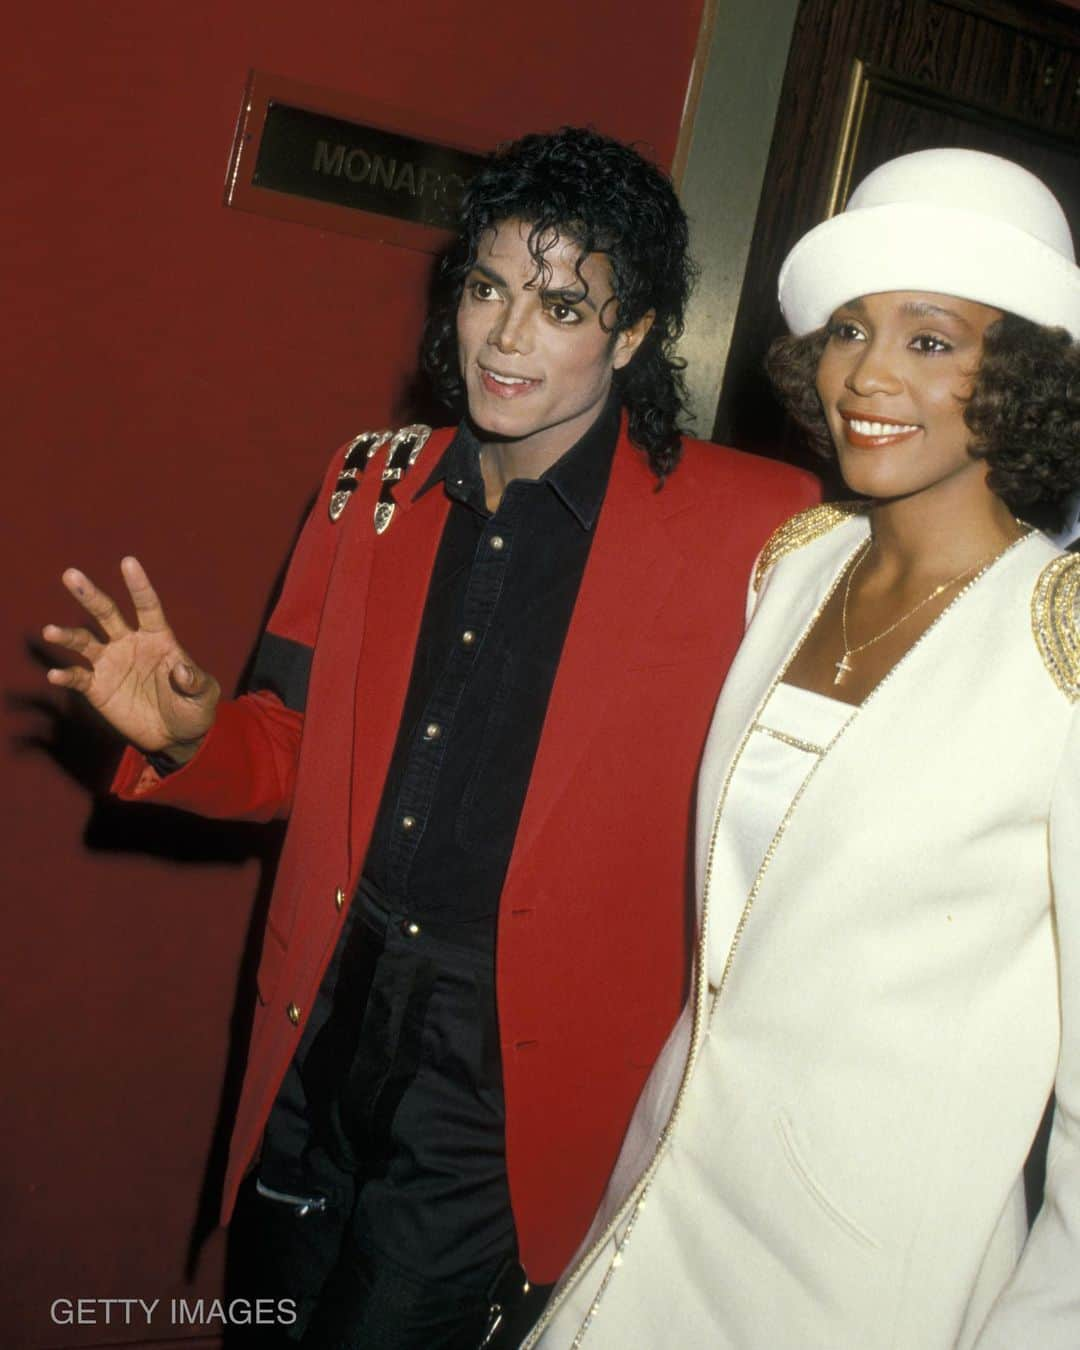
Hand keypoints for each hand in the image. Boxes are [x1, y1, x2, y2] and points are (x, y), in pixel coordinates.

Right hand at [42, 556, 219, 763]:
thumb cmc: (193, 709)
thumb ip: (195, 681)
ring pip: (84, 641)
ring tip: (50, 631)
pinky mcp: (97, 688)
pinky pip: (78, 678)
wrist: (174, 737)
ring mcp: (111, 664)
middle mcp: (130, 643)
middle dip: (90, 595)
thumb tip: (181, 669)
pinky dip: (66, 676)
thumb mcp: (203, 696)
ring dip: (67, 636)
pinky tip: (56, 675)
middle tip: (71, 574)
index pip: (147, 606)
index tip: (129, 562)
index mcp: (158, 637)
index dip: (139, 585)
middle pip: (107, 613)